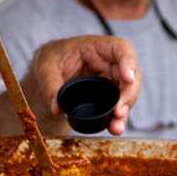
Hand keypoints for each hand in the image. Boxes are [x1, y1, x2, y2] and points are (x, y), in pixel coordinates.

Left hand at [24, 35, 139, 135]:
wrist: (47, 74)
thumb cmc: (50, 60)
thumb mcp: (45, 67)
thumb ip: (50, 84)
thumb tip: (57, 108)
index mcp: (97, 47)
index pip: (121, 48)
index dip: (129, 62)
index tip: (128, 79)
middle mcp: (110, 63)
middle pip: (131, 75)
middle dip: (128, 95)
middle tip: (118, 112)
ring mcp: (111, 80)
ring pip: (128, 94)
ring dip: (125, 111)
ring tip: (116, 127)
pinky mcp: (108, 97)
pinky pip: (118, 106)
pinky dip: (118, 118)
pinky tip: (113, 128)